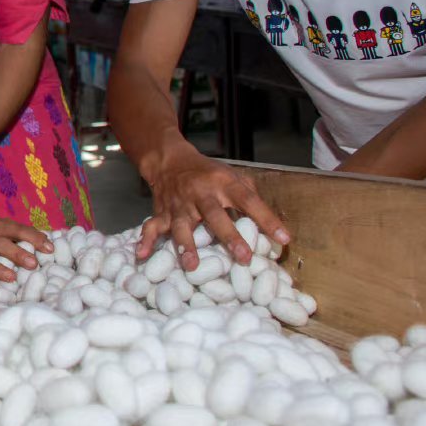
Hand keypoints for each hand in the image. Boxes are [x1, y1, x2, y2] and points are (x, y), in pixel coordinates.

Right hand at [137, 145, 290, 270]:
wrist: (169, 160)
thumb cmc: (207, 173)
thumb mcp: (233, 176)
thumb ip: (251, 196)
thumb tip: (273, 226)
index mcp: (223, 182)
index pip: (249, 200)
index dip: (267, 218)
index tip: (283, 238)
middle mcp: (201, 193)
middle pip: (215, 215)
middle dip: (229, 236)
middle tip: (243, 257)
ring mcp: (179, 204)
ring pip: (182, 225)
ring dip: (186, 245)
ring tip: (191, 265)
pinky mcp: (162, 212)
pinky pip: (152, 226)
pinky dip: (145, 240)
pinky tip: (141, 255)